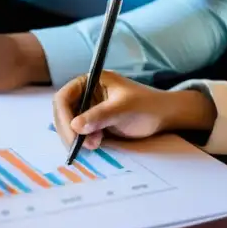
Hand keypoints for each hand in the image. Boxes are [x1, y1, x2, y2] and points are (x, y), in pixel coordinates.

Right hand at [51, 71, 216, 149]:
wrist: (164, 117)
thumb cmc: (146, 106)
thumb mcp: (123, 109)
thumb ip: (99, 116)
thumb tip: (75, 126)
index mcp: (89, 81)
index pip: (64, 97)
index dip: (64, 116)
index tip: (72, 133)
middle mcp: (86, 94)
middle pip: (63, 112)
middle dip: (69, 130)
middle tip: (80, 146)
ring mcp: (89, 109)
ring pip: (69, 125)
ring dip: (76, 138)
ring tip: (94, 145)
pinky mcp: (94, 123)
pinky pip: (80, 133)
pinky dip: (83, 141)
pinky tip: (97, 144)